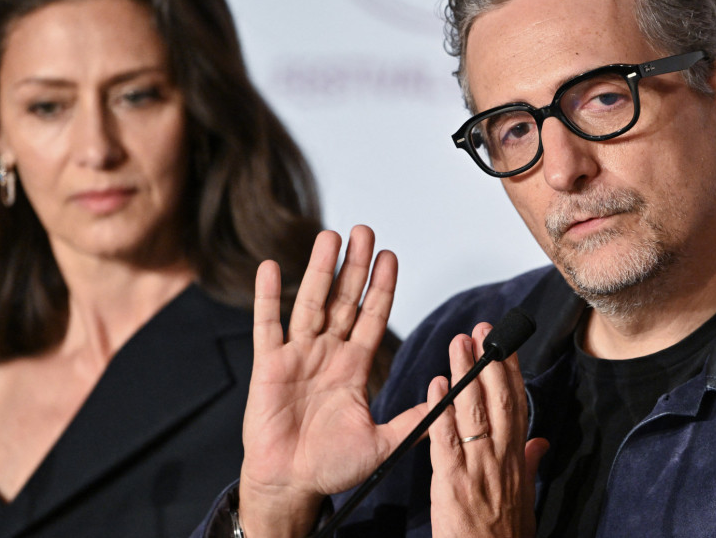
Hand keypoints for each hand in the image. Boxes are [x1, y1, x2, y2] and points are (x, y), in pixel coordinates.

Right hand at [239, 225, 428, 537]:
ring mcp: (297, 356)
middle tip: (364, 231)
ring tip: (330, 237)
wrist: (290, 484)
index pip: (372, 317)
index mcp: (354, 367)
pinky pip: (267, 325)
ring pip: (311, 303)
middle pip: (344, 300)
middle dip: (355, 266)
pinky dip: (267, 296)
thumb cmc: (332, 466)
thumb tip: (449, 401)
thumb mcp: (383, 443)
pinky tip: (271, 268)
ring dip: (320, 270)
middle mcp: (327, 354)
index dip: (381, 287)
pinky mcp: (269, 366)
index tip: (390, 257)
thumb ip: (413, 420)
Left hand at [427, 322, 548, 537]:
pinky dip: (441, 411)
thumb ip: (530, 465)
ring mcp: (477, 469)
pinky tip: (436, 387)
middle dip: (490, 361)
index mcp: (517, 459)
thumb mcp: (526, 499)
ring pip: (473, 411)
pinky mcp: (453, 483)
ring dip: (464, 373)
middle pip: (498, 399)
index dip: (511, 371)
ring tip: (458, 343)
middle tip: (482, 329)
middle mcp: (500, 458)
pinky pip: (446, 440)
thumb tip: (539, 442)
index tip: (504, 344)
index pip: (516, 405)